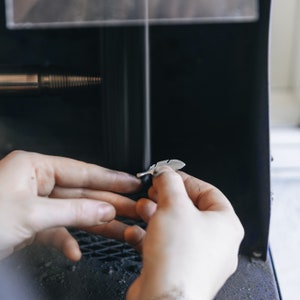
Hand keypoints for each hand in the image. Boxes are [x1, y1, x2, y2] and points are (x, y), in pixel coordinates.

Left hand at [0, 151, 140, 260]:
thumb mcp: (31, 215)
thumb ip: (73, 212)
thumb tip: (103, 210)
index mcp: (34, 167)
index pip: (82, 171)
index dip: (110, 178)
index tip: (130, 183)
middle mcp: (35, 182)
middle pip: (81, 192)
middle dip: (108, 202)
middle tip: (133, 207)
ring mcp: (33, 204)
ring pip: (72, 212)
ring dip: (94, 223)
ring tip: (119, 229)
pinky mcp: (29, 223)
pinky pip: (55, 230)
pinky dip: (66, 241)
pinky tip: (75, 252)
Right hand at [125, 167, 243, 299]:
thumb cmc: (179, 259)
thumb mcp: (173, 205)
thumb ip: (169, 183)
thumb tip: (165, 173)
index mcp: (225, 225)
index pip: (208, 192)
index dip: (185, 180)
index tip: (167, 176)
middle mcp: (216, 243)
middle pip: (189, 209)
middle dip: (166, 198)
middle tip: (153, 191)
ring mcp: (198, 258)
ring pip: (175, 227)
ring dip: (155, 215)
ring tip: (142, 208)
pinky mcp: (179, 269)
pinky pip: (165, 246)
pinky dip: (150, 236)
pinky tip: (135, 232)